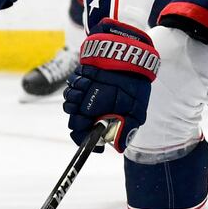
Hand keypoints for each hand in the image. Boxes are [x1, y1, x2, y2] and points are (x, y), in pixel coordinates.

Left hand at [63, 20, 159, 149]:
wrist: (132, 60)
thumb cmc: (136, 87)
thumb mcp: (137, 112)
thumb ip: (128, 129)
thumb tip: (119, 148)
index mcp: (102, 120)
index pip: (85, 136)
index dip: (83, 141)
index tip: (90, 141)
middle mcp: (91, 110)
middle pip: (74, 122)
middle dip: (78, 118)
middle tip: (85, 110)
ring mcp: (85, 95)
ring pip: (69, 103)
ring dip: (77, 96)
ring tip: (90, 86)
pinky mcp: (81, 79)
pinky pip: (71, 84)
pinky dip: (78, 82)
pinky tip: (89, 77)